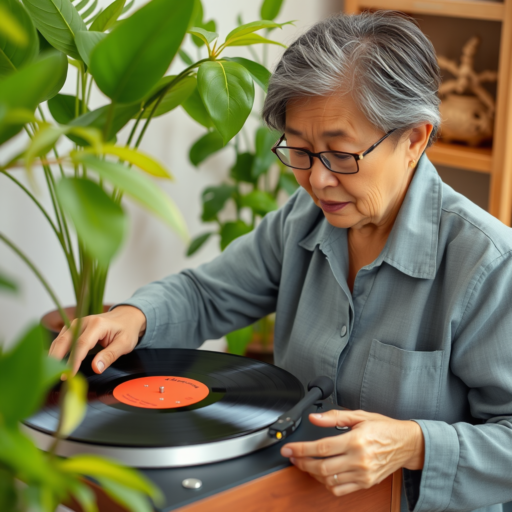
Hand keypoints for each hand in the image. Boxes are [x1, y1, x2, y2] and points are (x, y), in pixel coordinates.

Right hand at [48, 305, 146, 375]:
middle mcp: (84, 321)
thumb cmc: (127, 329)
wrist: (127, 316)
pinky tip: (53, 363)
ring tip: (50, 372)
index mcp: (98, 324)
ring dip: (53, 356)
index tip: (68, 375)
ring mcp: (77, 323)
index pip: (81, 344)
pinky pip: (61, 339)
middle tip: (52, 376)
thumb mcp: (125, 343)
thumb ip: (110, 355)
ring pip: (59, 340)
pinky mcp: (73, 327)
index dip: (73, 361)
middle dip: (56, 359)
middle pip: (64, 340)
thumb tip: (96, 368)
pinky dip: (55, 351)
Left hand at [280, 409, 423, 496]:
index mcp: (356, 441)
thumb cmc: (384, 428)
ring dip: (312, 474)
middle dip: (302, 463)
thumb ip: (334, 416)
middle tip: (292, 457)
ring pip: (329, 481)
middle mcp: (359, 460)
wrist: (407, 444)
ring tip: (305, 464)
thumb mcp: (359, 416)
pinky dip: (327, 484)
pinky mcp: (366, 483)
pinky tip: (322, 474)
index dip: (301, 449)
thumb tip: (314, 418)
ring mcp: (363, 474)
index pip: (321, 448)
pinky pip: (340, 489)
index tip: (289, 449)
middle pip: (321, 467)